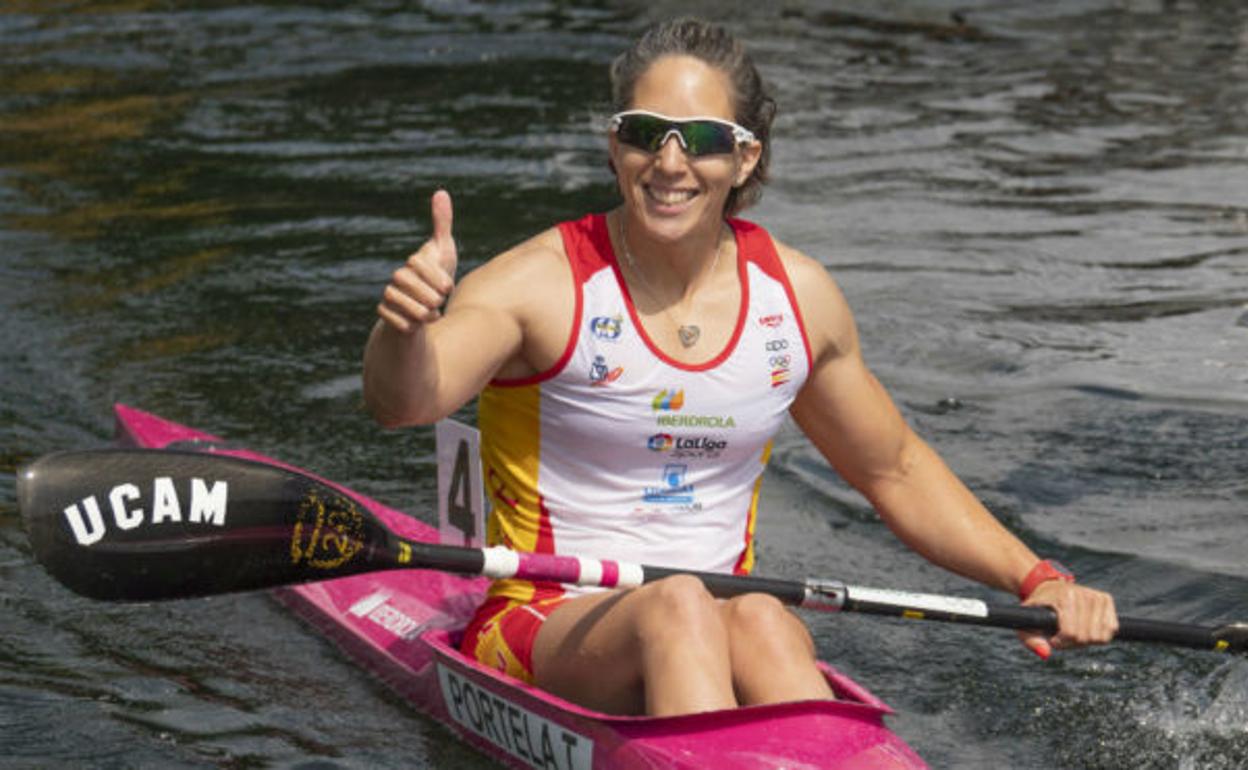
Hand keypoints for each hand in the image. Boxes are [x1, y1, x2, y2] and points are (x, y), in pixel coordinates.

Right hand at [377, 189, 457, 332]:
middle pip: (420, 291)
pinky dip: (415, 327)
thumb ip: (442, 223)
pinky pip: (403, 325)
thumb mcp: (443, 250)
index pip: (422, 265)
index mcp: (411, 262)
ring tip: (432, 311)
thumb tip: (440, 192)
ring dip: (428, 313)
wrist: (426, 305)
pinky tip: (419, 323)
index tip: (448, 286)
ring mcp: (389, 296)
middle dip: (436, 298)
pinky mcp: (385, 315)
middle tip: (440, 300)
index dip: (441, 279)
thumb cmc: (436, 276)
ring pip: (414, 310)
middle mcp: (397, 277)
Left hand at [1017, 581, 1118, 659]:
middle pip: (1086, 637)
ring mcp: (1096, 595)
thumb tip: (1046, 653)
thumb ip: (1031, 640)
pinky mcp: (1106, 599)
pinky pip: (1111, 629)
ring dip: (1086, 640)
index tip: (1053, 639)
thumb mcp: (1026, 623)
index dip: (1061, 642)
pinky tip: (1086, 628)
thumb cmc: (1037, 608)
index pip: (1071, 633)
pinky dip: (1099, 635)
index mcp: (1064, 597)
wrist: (1047, 588)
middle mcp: (1083, 594)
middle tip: (1062, 636)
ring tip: (1073, 631)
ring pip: (1101, 636)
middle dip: (1073, 643)